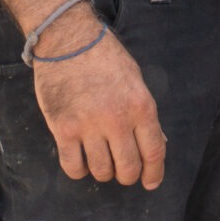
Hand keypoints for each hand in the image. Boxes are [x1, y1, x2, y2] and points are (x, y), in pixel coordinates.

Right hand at [32, 17, 166, 188]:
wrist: (69, 39)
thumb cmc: (104, 55)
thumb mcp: (135, 79)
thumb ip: (143, 112)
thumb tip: (155, 141)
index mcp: (141, 105)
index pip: (154, 150)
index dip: (154, 172)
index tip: (151, 182)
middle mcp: (117, 119)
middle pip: (128, 167)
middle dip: (128, 175)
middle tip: (123, 171)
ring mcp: (89, 126)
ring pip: (101, 171)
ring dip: (104, 172)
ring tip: (102, 161)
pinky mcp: (63, 129)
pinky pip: (74, 167)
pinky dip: (80, 170)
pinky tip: (82, 160)